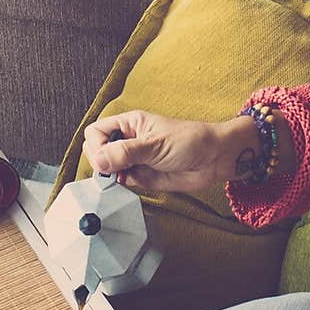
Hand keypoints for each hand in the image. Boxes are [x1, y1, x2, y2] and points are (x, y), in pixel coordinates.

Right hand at [84, 110, 239, 194]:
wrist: (214, 159)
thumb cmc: (191, 141)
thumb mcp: (155, 144)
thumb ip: (126, 152)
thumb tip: (99, 160)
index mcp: (129, 124)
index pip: (96, 132)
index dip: (97, 146)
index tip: (107, 159)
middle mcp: (128, 141)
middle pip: (97, 150)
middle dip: (101, 162)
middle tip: (116, 170)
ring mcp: (134, 159)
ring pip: (107, 168)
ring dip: (111, 176)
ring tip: (125, 177)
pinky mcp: (141, 176)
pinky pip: (121, 182)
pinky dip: (121, 186)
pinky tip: (132, 183)